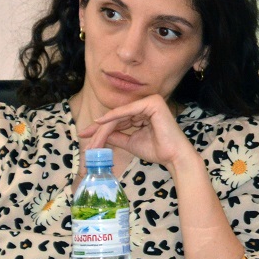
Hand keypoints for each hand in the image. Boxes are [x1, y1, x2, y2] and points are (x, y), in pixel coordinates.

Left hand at [80, 94, 196, 170]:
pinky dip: (113, 117)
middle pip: (118, 117)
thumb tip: (99, 134)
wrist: (174, 157)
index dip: (101, 128)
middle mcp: (148, 103)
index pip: (119, 119)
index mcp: (145, 111)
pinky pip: (128, 110)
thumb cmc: (157, 150)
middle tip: (85, 139)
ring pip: (120, 115)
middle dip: (99, 130)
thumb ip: (117, 136)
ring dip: (103, 128)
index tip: (85, 135)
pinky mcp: (152, 103)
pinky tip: (99, 123)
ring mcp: (151, 101)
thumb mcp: (131, 142)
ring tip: (91, 141)